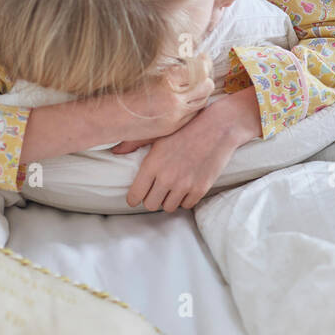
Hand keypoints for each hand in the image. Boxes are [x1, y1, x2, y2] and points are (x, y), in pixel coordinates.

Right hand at [107, 54, 214, 143]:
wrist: (106, 118)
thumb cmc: (121, 90)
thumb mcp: (146, 71)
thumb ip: (170, 67)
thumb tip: (192, 58)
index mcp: (166, 81)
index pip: (200, 69)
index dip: (203, 62)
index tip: (201, 57)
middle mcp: (173, 100)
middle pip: (206, 86)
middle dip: (204, 77)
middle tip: (199, 69)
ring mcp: (175, 117)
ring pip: (202, 101)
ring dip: (200, 92)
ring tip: (190, 84)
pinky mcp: (172, 128)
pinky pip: (192, 114)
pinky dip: (192, 105)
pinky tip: (183, 99)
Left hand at [121, 103, 240, 211]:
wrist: (219, 127)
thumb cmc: (187, 127)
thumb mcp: (159, 133)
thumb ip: (134, 143)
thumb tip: (115, 151)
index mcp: (152, 164)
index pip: (135, 195)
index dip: (134, 198)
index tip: (137, 196)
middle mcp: (167, 177)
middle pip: (151, 205)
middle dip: (152, 199)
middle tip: (156, 191)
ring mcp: (184, 184)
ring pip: (169, 207)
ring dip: (169, 200)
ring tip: (172, 189)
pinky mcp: (201, 188)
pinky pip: (187, 205)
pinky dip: (185, 199)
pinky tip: (186, 187)